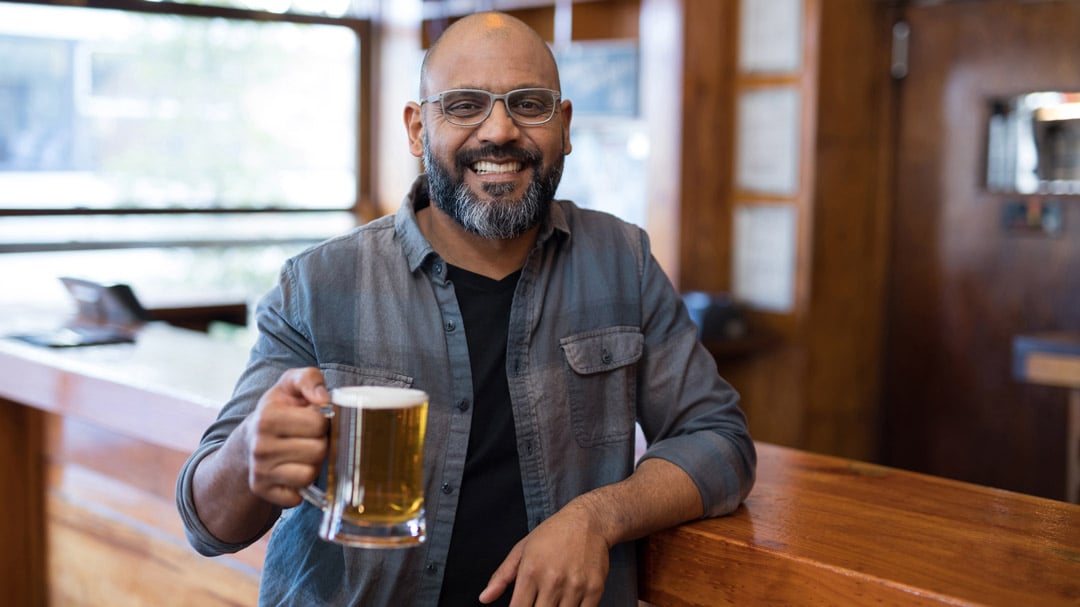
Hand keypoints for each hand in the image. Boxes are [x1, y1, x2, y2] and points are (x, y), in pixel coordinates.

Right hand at [242, 367, 329, 506]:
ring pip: (309, 475)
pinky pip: (297, 496)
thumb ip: (309, 379)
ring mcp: (259, 470)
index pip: (319, 423)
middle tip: (307, 438)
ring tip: (301, 454)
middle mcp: (260, 445)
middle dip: (319, 443)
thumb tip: (323, 399)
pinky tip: (291, 472)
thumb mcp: (289, 385)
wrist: (246, 442)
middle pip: (318, 450)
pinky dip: (299, 487)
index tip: (311, 419)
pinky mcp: (261, 491)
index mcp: (267, 416)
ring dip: (312, 465)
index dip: (322, 421)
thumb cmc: (277, 411)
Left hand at [479, 500, 609, 606]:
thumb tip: (484, 599)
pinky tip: (567, 604)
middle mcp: (553, 580)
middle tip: (536, 604)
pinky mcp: (595, 589)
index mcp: (531, 570)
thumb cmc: (552, 534)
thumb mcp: (522, 549)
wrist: (589, 521)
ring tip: (551, 601)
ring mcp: (575, 586)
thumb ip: (502, 576)